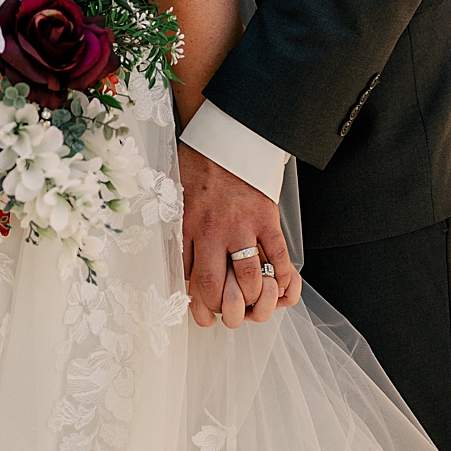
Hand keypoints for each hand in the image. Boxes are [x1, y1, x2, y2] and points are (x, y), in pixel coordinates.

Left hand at [178, 143, 300, 327]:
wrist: (226, 136)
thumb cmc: (197, 164)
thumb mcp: (172, 193)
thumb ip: (171, 225)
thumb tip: (170, 258)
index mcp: (185, 224)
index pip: (187, 276)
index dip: (195, 301)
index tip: (202, 310)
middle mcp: (212, 229)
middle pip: (214, 285)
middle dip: (220, 308)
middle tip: (227, 314)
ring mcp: (241, 224)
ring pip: (247, 276)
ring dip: (250, 296)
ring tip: (251, 300)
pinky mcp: (266, 217)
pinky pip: (277, 255)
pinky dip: (280, 276)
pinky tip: (280, 287)